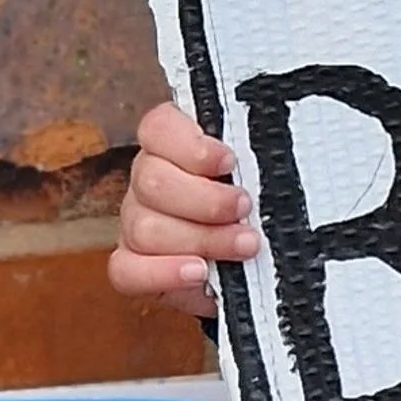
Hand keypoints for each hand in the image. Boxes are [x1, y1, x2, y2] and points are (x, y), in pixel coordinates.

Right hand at [109, 101, 259, 319]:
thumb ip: (257, 160)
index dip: (189, 144)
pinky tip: (199, 273)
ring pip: (145, 227)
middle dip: (206, 199)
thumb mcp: (265, 178)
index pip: (157, 128)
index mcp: (173, 147)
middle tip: (245, 209)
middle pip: (151, 181)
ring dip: (202, 239)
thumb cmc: (261, 210)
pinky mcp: (134, 266)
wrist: (258, 265)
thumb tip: (273, 153)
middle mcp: (148, 181)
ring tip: (244, 246)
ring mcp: (136, 223)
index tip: (229, 161)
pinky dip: (163, 272)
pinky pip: (127, 271)